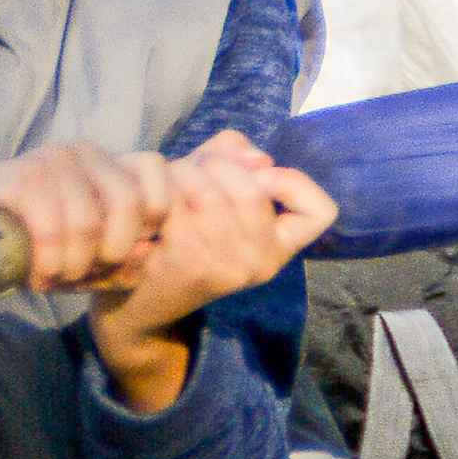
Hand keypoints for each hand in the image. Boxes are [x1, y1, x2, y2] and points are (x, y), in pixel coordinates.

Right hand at [0, 141, 177, 291]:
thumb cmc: (22, 243)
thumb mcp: (77, 260)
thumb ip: (115, 264)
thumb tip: (144, 260)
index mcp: (106, 166)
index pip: (158, 181)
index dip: (151, 225)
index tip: (121, 257)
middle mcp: (83, 154)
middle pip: (131, 204)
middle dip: (111, 254)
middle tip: (80, 276)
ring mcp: (50, 160)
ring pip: (89, 221)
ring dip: (71, 266)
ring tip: (49, 281)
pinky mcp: (18, 176)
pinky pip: (51, 223)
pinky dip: (48, 260)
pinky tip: (36, 276)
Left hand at [86, 131, 335, 413]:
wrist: (137, 302)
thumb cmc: (180, 234)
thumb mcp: (215, 187)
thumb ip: (234, 156)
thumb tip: (258, 158)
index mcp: (278, 249)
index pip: (320, 211)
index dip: (291, 180)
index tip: (259, 178)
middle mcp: (262, 264)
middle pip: (253, 190)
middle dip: (216, 164)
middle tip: (191, 170)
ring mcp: (228, 270)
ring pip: (209, 192)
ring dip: (182, 173)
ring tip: (168, 181)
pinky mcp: (189, 267)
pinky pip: (178, 206)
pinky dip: (160, 192)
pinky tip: (151, 202)